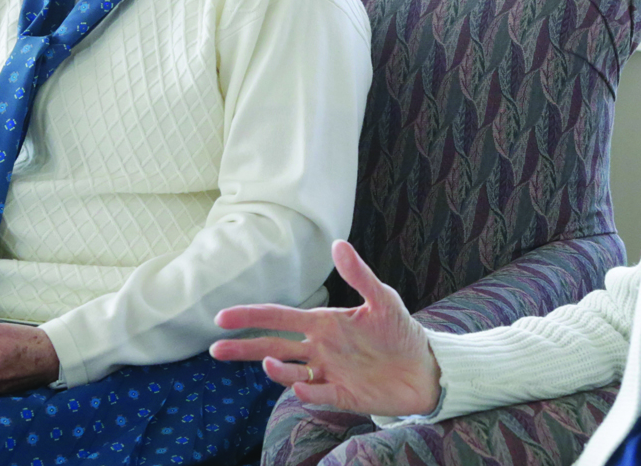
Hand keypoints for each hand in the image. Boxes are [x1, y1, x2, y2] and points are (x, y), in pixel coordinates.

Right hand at [211, 239, 440, 416]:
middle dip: (245, 348)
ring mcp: (328, 373)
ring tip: (267, 362)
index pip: (281, 318)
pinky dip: (306, 391)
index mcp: (325, 323)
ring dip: (275, 369)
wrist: (424, 367)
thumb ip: (359, 274)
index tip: (223, 317)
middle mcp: (320, 348)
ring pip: (289, 372)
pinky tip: (302, 384)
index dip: (252, 316)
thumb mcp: (383, 298)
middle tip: (216, 348)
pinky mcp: (341, 395)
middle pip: (273, 347)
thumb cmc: (401, 331)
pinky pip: (317, 394)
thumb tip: (338, 244)